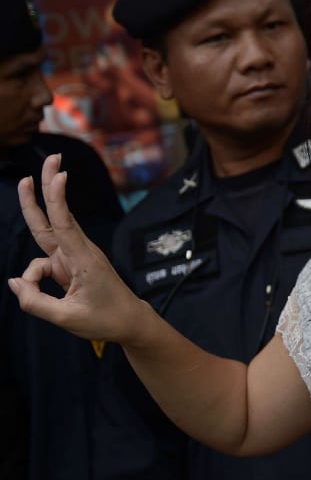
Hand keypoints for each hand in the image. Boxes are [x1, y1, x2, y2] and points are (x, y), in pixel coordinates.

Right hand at [9, 153, 147, 344]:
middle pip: (56, 215)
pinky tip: (33, 294)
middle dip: (51, 186)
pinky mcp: (68, 264)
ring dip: (35, 210)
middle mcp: (78, 252)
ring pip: (46, 233)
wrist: (129, 322)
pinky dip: (32, 279)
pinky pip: (41, 265)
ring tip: (28, 188)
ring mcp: (73, 257)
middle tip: (52, 158)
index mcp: (83, 261)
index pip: (66, 225)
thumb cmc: (105, 319)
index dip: (59, 200)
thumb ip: (35, 302)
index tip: (60, 175)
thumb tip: (13, 282)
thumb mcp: (67, 318)